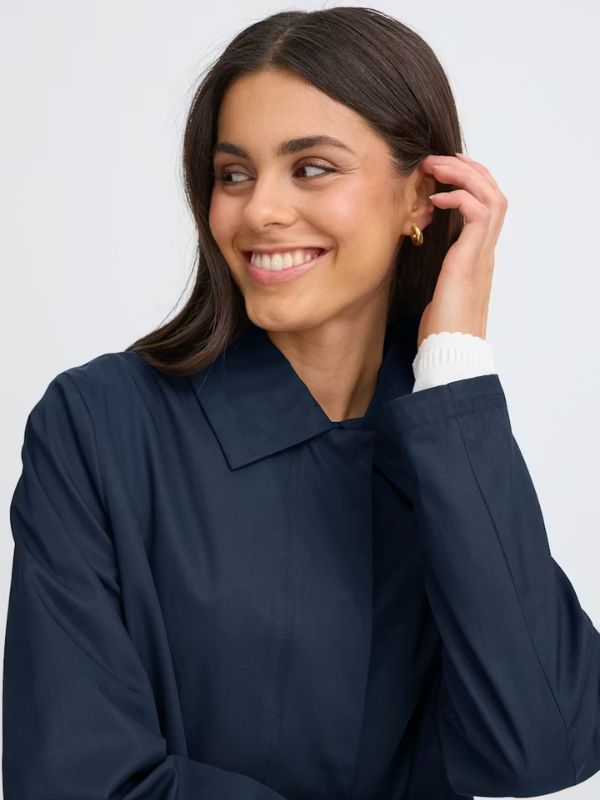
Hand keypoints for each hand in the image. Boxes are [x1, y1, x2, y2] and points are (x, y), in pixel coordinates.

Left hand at [416, 153, 507, 348]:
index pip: (485, 205)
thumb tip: (415, 252)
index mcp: (477, 256)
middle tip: (438, 159)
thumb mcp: (436, 288)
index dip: (468, 182)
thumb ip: (436, 266)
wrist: (450, 351)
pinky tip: (437, 198)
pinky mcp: (471, 259)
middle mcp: (484, 251)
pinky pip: (479, 213)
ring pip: (492, 196)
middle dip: (468, 169)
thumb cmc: (440, 328)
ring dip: (465, 174)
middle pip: (494, 192)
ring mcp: (481, 254)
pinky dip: (460, 196)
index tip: (442, 171)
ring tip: (437, 168)